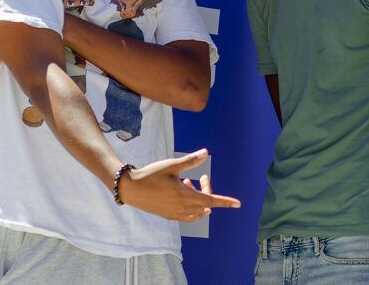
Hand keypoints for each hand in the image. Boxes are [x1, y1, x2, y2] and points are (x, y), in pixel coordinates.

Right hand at [120, 149, 240, 221]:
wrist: (130, 189)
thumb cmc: (150, 175)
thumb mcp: (171, 165)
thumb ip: (190, 161)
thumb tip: (206, 152)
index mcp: (184, 196)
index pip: (211, 200)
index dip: (225, 202)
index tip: (238, 204)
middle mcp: (182, 208)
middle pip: (204, 205)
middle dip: (207, 191)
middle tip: (202, 177)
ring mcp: (174, 214)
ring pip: (196, 212)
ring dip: (199, 200)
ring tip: (190, 184)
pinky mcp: (168, 216)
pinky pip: (186, 216)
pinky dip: (191, 207)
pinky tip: (183, 193)